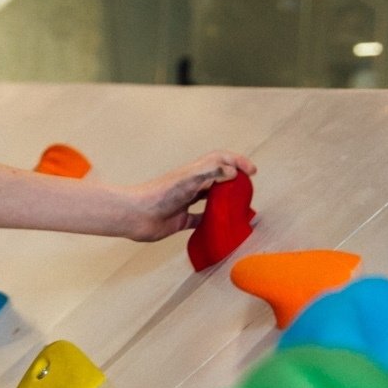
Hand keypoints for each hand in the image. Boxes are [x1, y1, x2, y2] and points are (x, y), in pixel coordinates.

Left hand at [119, 151, 255, 241]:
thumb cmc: (159, 194)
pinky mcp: (181, 220)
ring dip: (226, 202)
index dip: (237, 162)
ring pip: (211, 200)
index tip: (252, 172)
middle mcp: (191, 186)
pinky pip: (201, 220)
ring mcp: (186, 203)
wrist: (135, 215)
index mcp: (194, 172)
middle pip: (218, 179)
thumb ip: (212, 173)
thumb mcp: (189, 179)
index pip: (219, 160)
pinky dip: (212, 222)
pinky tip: (222, 227)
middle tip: (249, 190)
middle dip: (235, 182)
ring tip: (241, 208)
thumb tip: (234, 173)